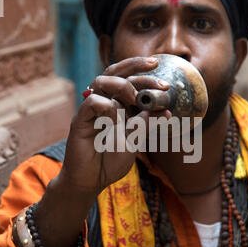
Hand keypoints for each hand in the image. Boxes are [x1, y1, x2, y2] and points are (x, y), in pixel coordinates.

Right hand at [60, 57, 170, 195]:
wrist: (92, 181)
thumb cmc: (111, 160)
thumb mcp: (135, 141)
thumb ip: (146, 125)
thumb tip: (166, 112)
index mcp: (117, 105)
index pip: (129, 80)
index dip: (146, 76)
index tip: (165, 82)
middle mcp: (104, 102)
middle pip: (114, 71)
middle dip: (135, 65)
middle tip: (154, 66)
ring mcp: (91, 110)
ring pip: (101, 81)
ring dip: (122, 85)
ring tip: (135, 98)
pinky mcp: (80, 120)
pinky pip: (92, 102)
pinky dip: (108, 108)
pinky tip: (116, 120)